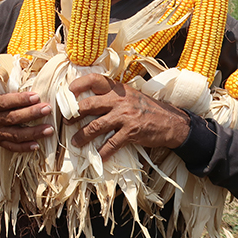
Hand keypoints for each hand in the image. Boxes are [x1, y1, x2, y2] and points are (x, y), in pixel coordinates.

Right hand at [0, 57, 53, 151]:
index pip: (6, 102)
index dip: (20, 100)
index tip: (36, 96)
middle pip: (14, 119)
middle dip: (31, 114)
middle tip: (48, 109)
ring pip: (16, 135)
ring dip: (33, 133)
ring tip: (49, 129)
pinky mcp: (0, 142)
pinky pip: (12, 147)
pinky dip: (24, 148)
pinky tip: (37, 146)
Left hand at [66, 73, 189, 160]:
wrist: (172, 122)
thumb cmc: (147, 109)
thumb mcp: (130, 96)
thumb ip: (113, 96)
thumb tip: (89, 102)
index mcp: (118, 89)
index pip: (95, 80)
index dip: (79, 84)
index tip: (68, 91)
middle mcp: (119, 100)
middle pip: (89, 105)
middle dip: (74, 114)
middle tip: (65, 121)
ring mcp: (125, 116)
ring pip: (96, 126)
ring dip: (83, 136)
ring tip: (75, 142)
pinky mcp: (131, 132)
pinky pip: (112, 143)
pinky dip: (103, 152)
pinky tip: (97, 157)